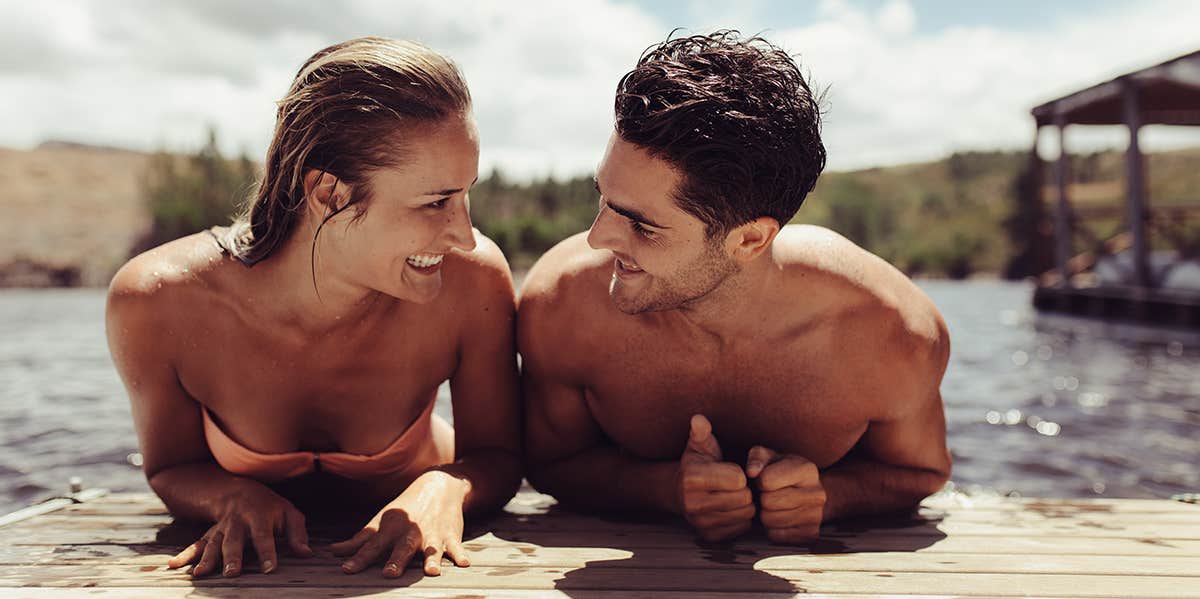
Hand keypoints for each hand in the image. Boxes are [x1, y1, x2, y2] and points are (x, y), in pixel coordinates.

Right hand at [167, 483, 311, 577]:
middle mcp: (237, 523)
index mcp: (259, 518)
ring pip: (213, 543)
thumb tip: (307, 554)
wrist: (241, 490)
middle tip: (232, 573)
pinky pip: (195, 544)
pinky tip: (173, 565)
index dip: (268, 553)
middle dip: (232, 557)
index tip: (270, 569)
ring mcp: (220, 529)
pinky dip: (184, 555)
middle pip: (234, 541)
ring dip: (207, 559)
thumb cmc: (271, 507)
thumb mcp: (289, 514)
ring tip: (201, 575)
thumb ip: (298, 534)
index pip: (264, 537)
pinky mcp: (209, 534)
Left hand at [331, 470, 471, 576]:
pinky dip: (460, 554)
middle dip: (396, 561)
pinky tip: (465, 563)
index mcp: (390, 529)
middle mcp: (410, 532)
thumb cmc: (405, 510)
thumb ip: (360, 540)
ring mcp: (431, 534)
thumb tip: (332, 551)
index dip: (358, 558)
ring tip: (432, 572)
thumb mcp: (381, 521)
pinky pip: (456, 546)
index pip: (371, 546)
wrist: (438, 486)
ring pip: (430, 549)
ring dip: (430, 559)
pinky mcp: (450, 535)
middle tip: (389, 574)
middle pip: (401, 548)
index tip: (346, 570)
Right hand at [676, 414, 754, 541]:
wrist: (682, 492)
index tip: (733, 470)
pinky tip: (731, 509)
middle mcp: (692, 503)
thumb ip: (701, 431)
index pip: (737, 479)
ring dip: (746, 504)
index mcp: (692, 477)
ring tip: (735, 495)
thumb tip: (699, 419)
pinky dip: (742, 518)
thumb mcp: (699, 444)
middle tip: (736, 485)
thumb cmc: (698, 463)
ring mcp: (700, 523)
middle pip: (744, 498)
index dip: (740, 473)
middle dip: (745, 490)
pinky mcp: (709, 536)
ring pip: (745, 514)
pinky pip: (741, 528)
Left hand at [746, 445, 825, 542]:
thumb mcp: (769, 457)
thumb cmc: (782, 473)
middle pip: (769, 502)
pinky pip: (776, 536)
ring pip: (771, 520)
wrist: (805, 493)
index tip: (765, 479)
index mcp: (807, 469)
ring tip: (773, 506)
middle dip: (763, 498)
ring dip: (765, 514)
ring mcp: (817, 516)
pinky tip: (779, 518)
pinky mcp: (810, 534)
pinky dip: (772, 529)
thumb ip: (757, 458)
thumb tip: (752, 471)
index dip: (760, 480)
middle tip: (768, 495)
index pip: (767, 480)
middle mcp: (817, 493)